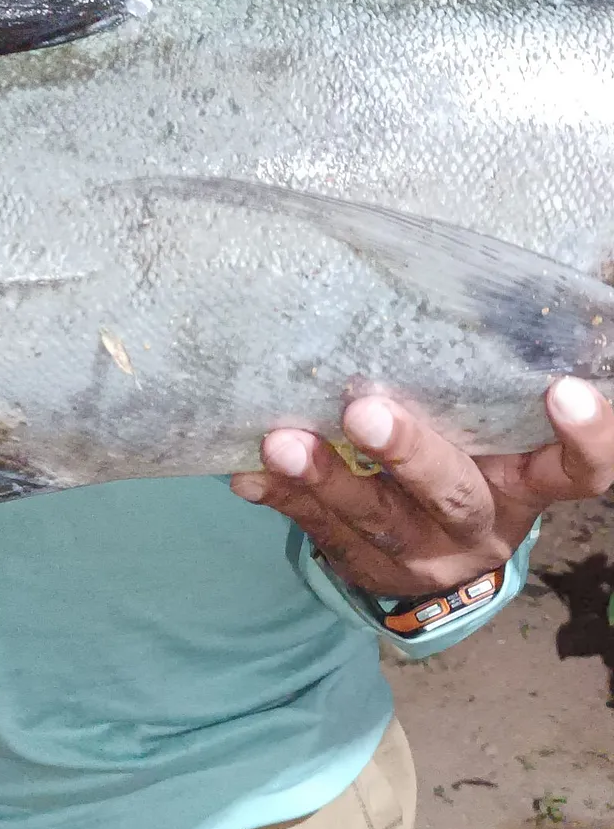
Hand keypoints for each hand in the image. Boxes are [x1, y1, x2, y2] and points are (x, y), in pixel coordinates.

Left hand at [231, 379, 613, 597]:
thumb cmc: (464, 460)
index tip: (564, 388)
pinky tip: (249, 473)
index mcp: (524, 484)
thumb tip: (559, 264)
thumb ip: (489, 379)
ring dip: (325, 477)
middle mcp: (481, 523)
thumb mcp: (491, 432)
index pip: (577, 471)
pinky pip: (318, 531)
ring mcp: (421, 554)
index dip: (583, 437)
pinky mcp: (362, 564)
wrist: (432, 562)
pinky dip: (282, 497)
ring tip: (281, 441)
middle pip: (454, 492)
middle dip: (410, 453)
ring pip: (375, 519)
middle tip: (364, 410)